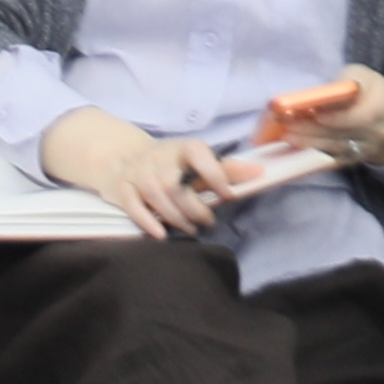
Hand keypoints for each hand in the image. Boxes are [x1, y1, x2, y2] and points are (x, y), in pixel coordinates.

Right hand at [40, 107, 259, 238]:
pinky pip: (134, 207)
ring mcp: (138, 173)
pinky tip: (162, 235)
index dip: (215, 175)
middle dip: (195, 208)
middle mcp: (159, 159)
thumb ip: (228, 169)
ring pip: (157, 198)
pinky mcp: (122, 189)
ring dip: (177, 218)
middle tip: (208, 222)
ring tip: (192, 229)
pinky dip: (148, 222)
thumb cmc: (170, 162)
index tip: (228, 195)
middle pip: (176, 185)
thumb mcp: (198, 160)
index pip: (200, 156)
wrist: (122, 157)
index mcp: (183, 148)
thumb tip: (261, 172)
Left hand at [275, 64, 383, 167]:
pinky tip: (299, 145)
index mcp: (381, 108)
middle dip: (310, 129)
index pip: (356, 117)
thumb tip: (316, 95)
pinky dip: (315, 152)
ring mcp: (367, 149)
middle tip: (286, 123)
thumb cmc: (376, 91)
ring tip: (287, 134)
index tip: (308, 111)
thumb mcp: (363, 75)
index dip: (331, 116)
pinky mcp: (357, 159)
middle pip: (340, 134)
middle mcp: (376, 133)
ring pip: (334, 148)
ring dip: (309, 142)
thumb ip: (342, 82)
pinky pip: (334, 158)